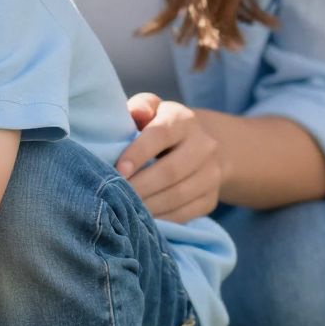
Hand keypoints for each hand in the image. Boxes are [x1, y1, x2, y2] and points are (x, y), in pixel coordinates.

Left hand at [116, 94, 223, 222]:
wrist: (201, 147)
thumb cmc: (160, 127)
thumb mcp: (151, 109)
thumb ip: (141, 107)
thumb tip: (135, 114)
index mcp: (184, 120)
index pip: (160, 135)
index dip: (137, 153)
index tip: (117, 170)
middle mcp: (204, 146)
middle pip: (170, 171)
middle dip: (139, 186)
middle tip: (113, 195)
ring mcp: (212, 175)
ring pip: (178, 195)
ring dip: (148, 206)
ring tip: (123, 209)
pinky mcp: (211, 199)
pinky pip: (185, 213)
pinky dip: (160, 218)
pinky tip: (140, 218)